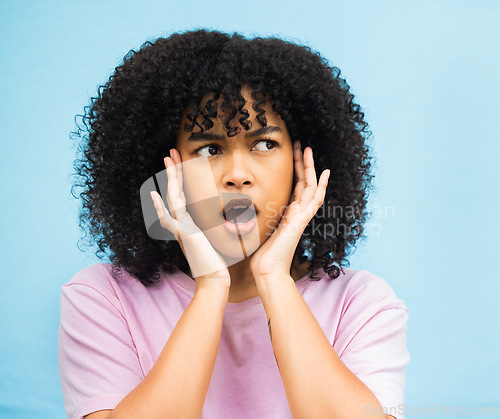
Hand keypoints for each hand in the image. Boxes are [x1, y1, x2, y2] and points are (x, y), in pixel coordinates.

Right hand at [150, 149, 230, 291]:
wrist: (214, 279)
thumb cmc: (219, 262)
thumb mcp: (219, 237)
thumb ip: (221, 224)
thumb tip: (234, 216)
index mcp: (189, 223)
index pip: (183, 195)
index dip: (181, 178)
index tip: (181, 163)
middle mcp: (182, 224)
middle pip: (175, 192)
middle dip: (174, 172)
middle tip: (170, 153)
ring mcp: (180, 229)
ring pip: (172, 198)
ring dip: (169, 179)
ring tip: (167, 160)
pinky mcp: (183, 234)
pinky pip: (169, 216)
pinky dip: (160, 206)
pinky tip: (154, 194)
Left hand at [250, 142, 329, 281]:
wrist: (267, 270)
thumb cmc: (260, 255)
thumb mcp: (255, 230)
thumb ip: (253, 218)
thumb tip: (239, 210)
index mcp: (287, 215)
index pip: (296, 188)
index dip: (297, 172)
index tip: (294, 155)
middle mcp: (297, 214)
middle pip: (305, 183)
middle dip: (303, 164)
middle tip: (302, 145)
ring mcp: (301, 217)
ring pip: (311, 187)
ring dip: (310, 168)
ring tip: (308, 149)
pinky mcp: (301, 221)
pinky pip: (315, 199)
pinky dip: (321, 186)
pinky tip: (325, 172)